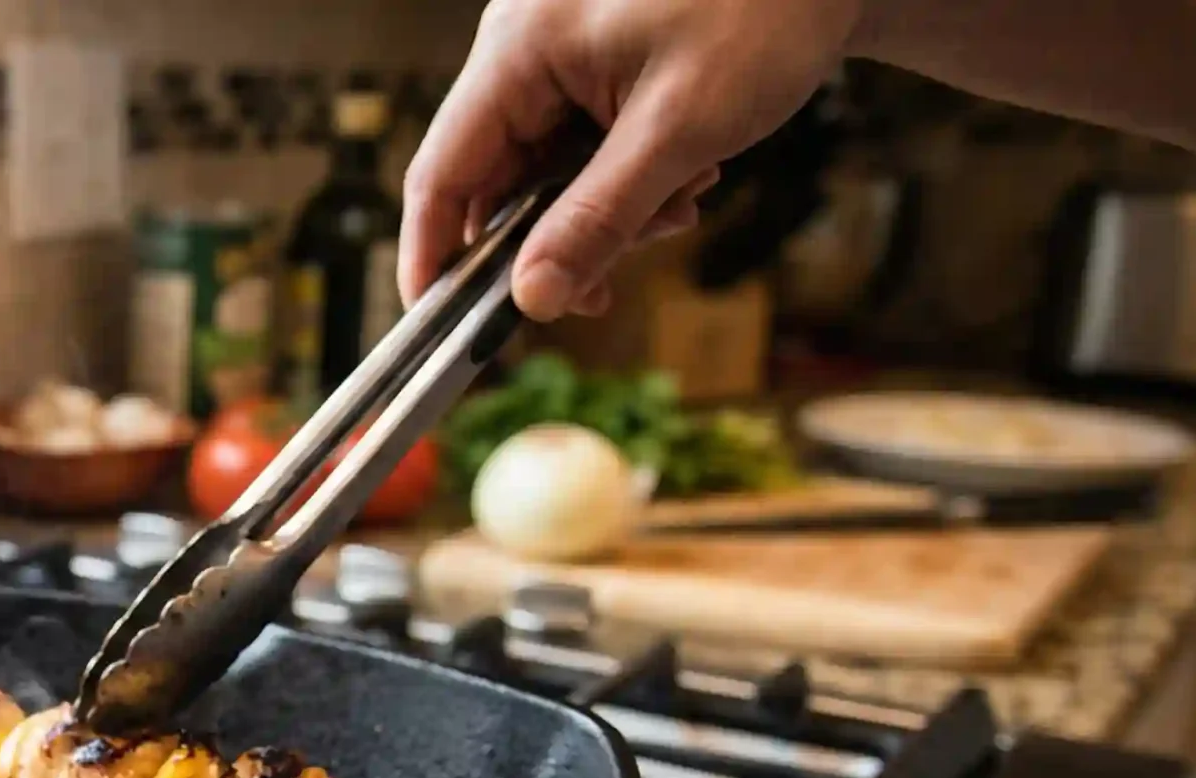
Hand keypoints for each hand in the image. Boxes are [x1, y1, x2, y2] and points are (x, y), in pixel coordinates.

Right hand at [400, 0, 864, 320]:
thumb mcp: (679, 131)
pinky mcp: (589, 65)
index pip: (441, 173)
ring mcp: (554, 54)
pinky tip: (680, 176)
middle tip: (608, 285)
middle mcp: (521, 47)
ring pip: (542, 173)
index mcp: (519, 49)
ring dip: (602, 212)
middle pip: (494, 181)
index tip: (439, 329)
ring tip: (678, 203)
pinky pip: (576, 148)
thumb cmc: (764, 15)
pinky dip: (621, 180)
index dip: (431, 257)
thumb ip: (597, 220)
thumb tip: (533, 300)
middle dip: (552, 240)